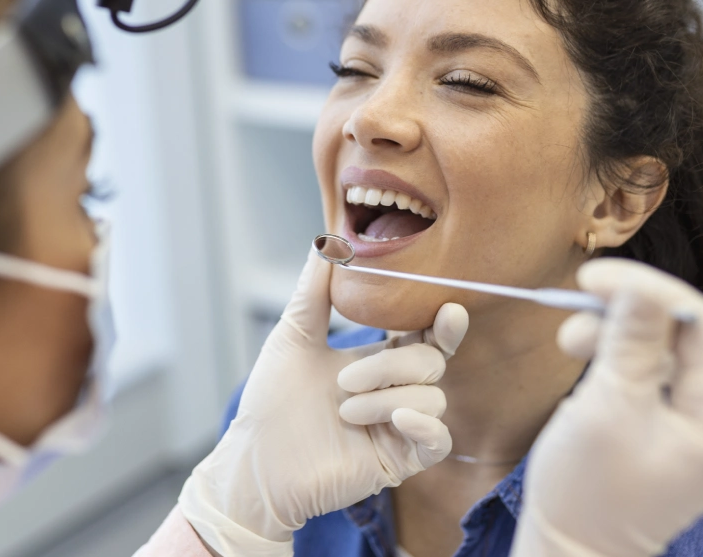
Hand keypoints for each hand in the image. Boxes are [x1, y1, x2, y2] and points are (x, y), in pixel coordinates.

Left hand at [179, 248, 466, 556]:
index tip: (447, 308)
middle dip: (392, 365)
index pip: (424, 334)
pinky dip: (426, 426)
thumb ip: (315, 290)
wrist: (254, 460)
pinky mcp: (401, 460)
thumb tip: (329, 240)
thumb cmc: (270, 402)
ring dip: (389, 398)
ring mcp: (399, 427)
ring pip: (433, 398)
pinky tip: (397, 420)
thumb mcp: (293, 336)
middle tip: (344, 381)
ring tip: (344, 411)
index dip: (442, 322)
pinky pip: (439, 440)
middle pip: (431, 361)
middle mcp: (393, 391)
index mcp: (376, 360)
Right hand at [512, 259, 702, 556]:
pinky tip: (629, 363)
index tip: (592, 280)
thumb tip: (639, 284)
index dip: (647, 291)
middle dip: (660, 317)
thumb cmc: (588, 493)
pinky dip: (676, 358)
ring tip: (593, 346)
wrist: (578, 547)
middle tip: (596, 322)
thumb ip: (631, 340)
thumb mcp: (606, 408)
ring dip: (662, 336)